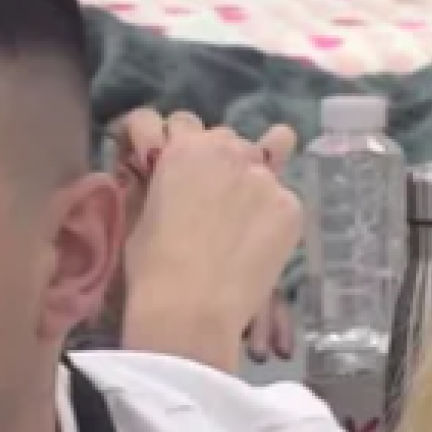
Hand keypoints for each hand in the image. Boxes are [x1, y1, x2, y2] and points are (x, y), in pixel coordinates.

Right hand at [120, 126, 301, 372]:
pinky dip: (269, 214)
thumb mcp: (140, 210)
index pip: (181, 122)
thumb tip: (161, 174)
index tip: (169, 168)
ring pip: (258, 161)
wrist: (191, 309)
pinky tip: (253, 242)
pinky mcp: (291, 206)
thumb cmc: (151, 266)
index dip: (173, 144)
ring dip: (245, 180)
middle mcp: (228, 150)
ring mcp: (265, 177)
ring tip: (234, 220)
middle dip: (212, 159)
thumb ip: (157, 179)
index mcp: (182, 147)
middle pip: (223, 138)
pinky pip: (281, 199)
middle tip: (202, 198)